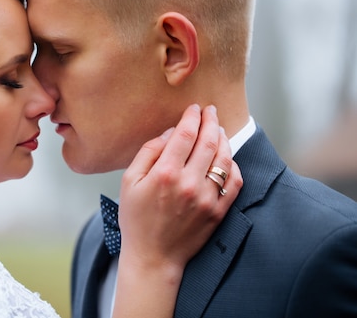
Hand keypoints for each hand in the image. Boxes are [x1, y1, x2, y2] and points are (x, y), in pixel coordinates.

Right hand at [118, 103, 242, 270]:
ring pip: (224, 159)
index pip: (185, 134)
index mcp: (165, 174)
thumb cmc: (136, 218)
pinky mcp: (218, 211)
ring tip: (219, 130)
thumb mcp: (129, 182)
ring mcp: (207, 198)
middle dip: (211, 121)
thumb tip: (169, 133)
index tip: (194, 109)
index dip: (192, 117)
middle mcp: (189, 183)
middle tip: (211, 111)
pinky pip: (234, 181)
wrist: (153, 256)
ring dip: (224, 139)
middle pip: (208, 141)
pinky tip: (226, 158)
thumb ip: (148, 153)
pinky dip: (233, 165)